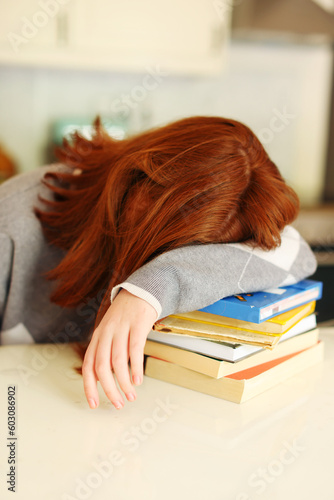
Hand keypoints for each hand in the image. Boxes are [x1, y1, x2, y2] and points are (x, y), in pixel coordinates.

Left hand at [82, 289, 156, 409]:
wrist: (140, 292)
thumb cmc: (125, 317)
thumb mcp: (110, 332)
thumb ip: (107, 353)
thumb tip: (106, 380)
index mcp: (98, 337)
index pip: (88, 365)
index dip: (89, 386)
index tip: (94, 404)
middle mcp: (106, 333)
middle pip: (101, 366)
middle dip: (108, 389)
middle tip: (117, 404)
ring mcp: (121, 328)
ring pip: (118, 360)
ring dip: (123, 382)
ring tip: (131, 396)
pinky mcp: (138, 325)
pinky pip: (135, 349)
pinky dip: (135, 367)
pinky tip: (138, 380)